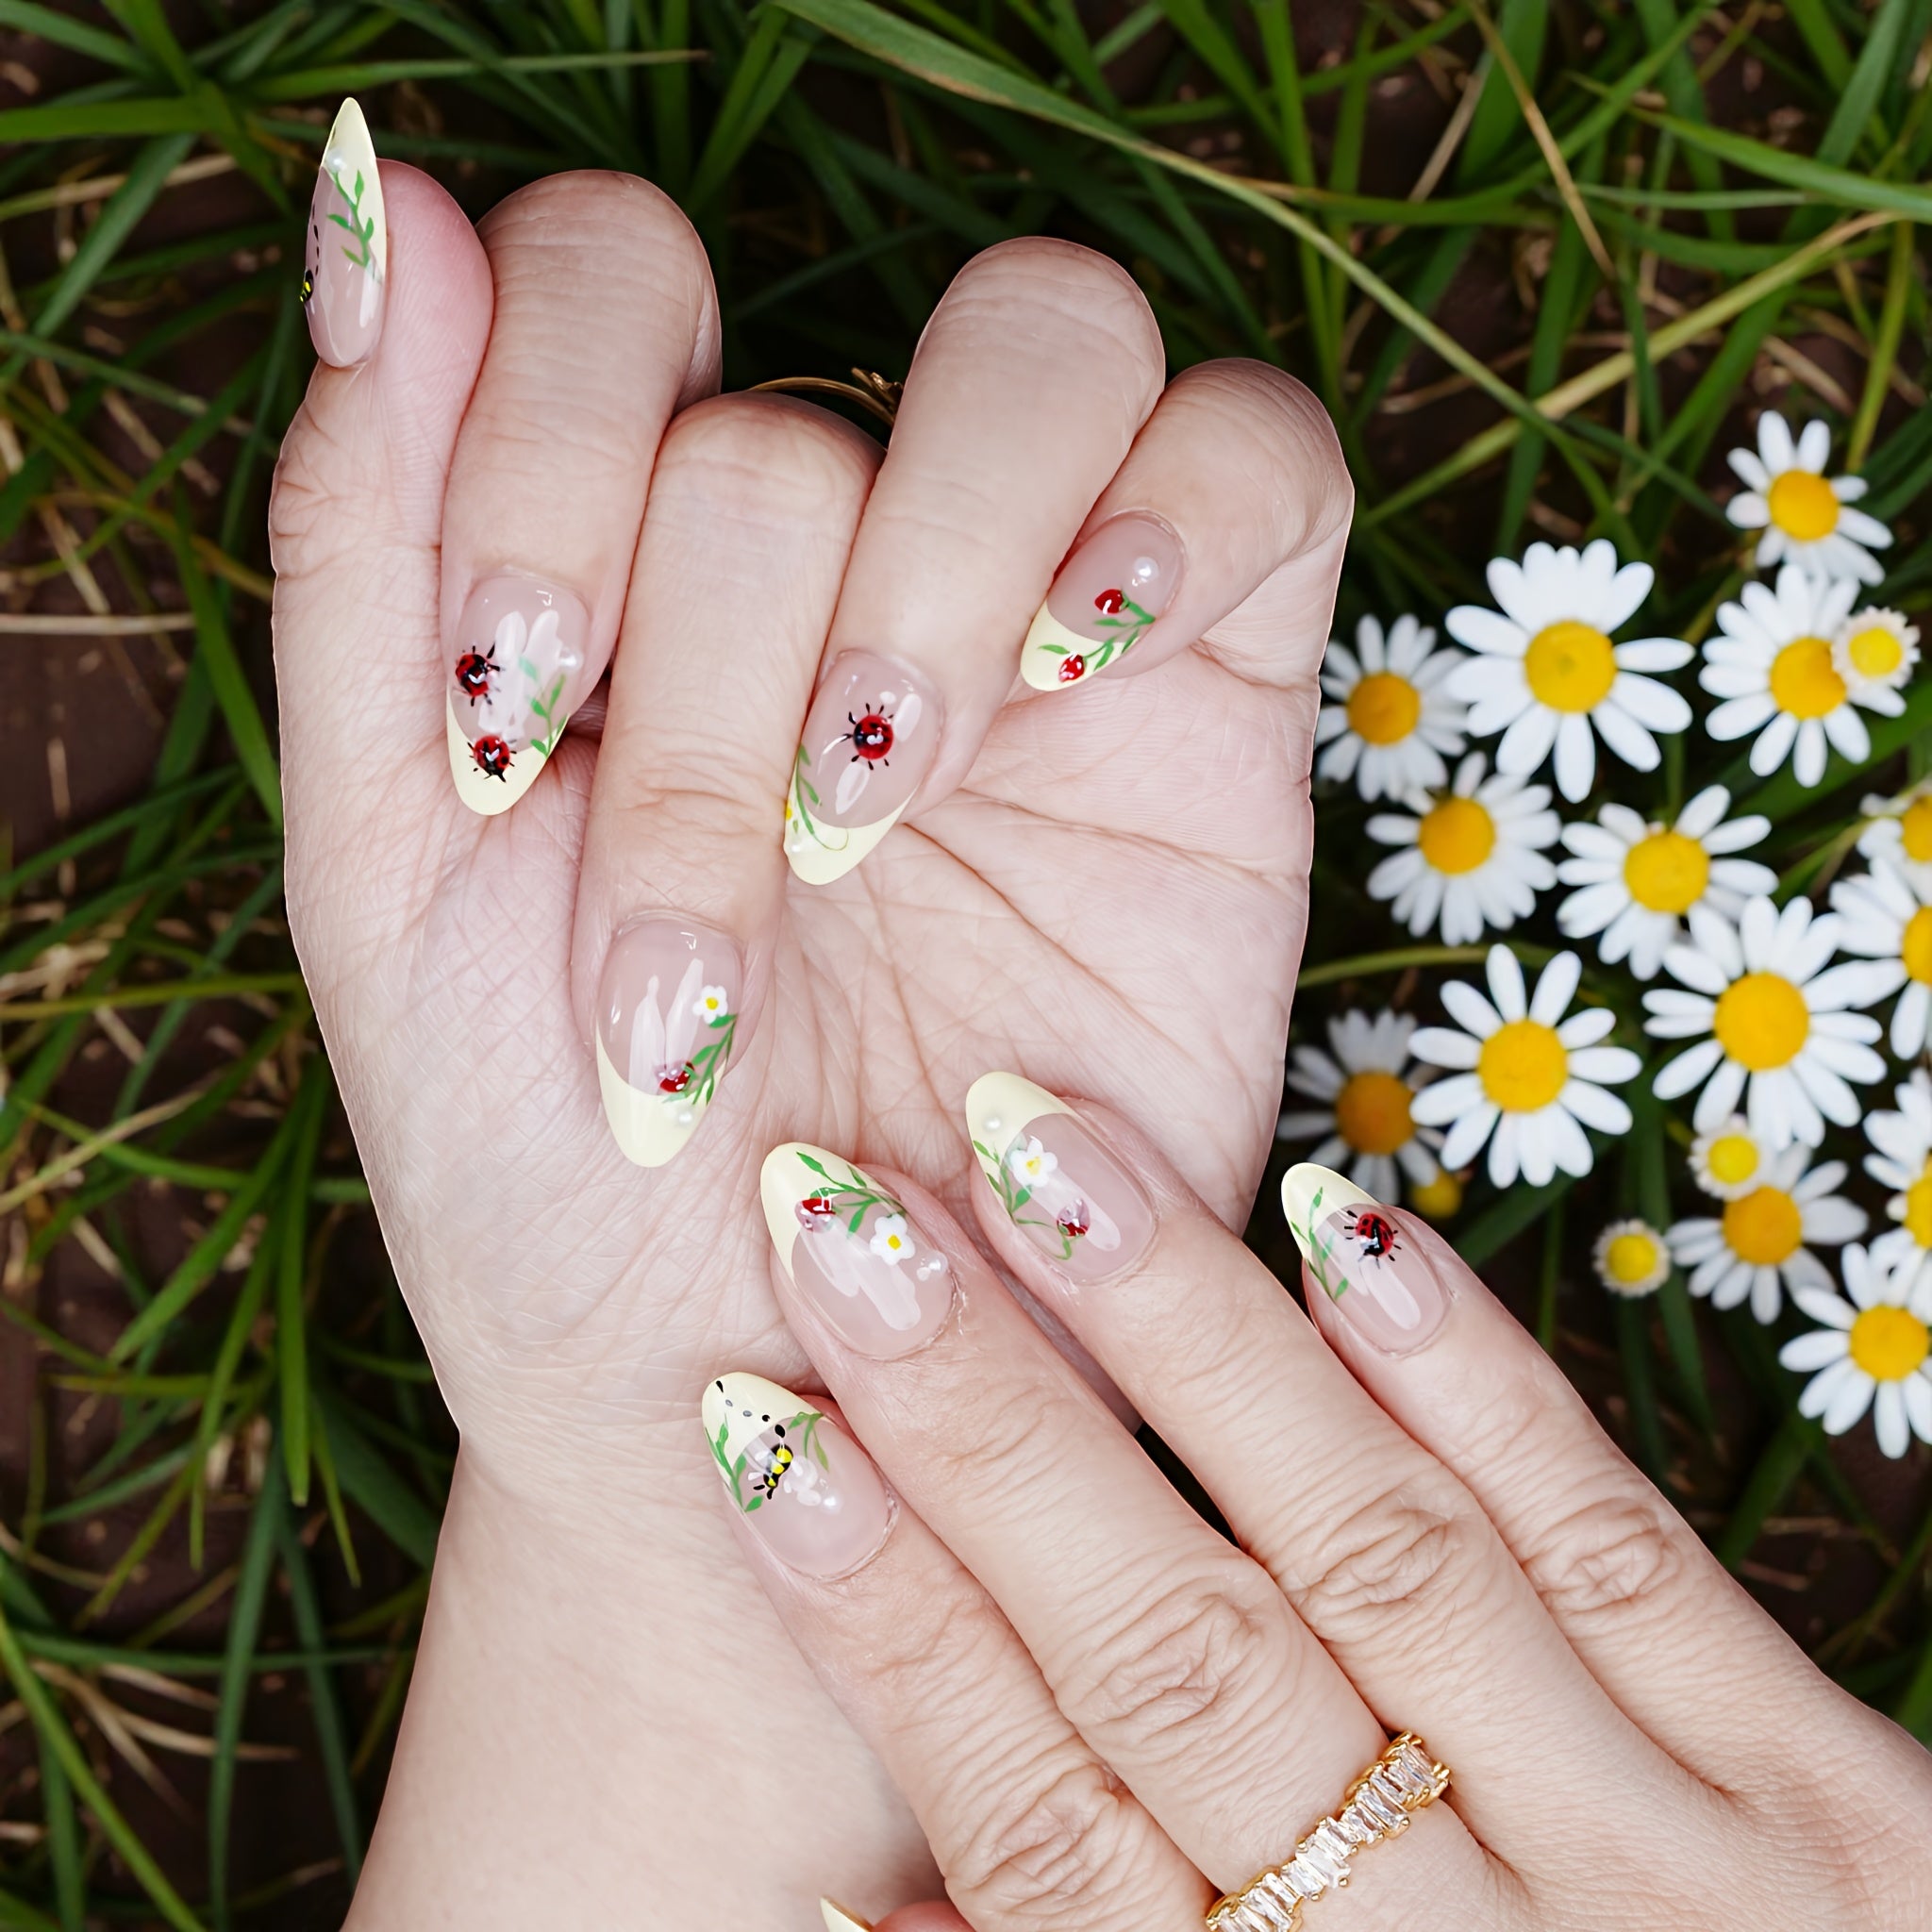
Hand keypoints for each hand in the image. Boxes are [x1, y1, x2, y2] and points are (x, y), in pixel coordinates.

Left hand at [272, 133, 1348, 1922]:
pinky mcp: (1222, 701)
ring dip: (936, 570)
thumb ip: (368, 545)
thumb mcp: (389, 880)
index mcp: (619, 573)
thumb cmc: (560, 1178)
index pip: (606, 284)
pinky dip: (1178, 506)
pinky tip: (1084, 662)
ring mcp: (1031, 620)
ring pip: (1042, 346)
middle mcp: (826, 568)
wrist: (779, 1407)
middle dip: (718, 678)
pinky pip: (1259, 458)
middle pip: (794, 398)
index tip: (516, 716)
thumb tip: (377, 200)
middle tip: (707, 928)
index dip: (538, 437)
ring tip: (880, 805)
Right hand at [711, 1084, 1931, 1927]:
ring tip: (1049, 1158)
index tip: (763, 1424)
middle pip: (1177, 1652)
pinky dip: (1478, 1389)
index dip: (887, 1614)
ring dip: (1194, 1346)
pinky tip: (1351, 1235)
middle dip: (993, 1426)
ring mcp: (1670, 1868)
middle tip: (851, 1222)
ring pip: (1378, 1555)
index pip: (1037, 1816)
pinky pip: (1623, 1552)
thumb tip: (845, 1902)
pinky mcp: (1841, 1801)